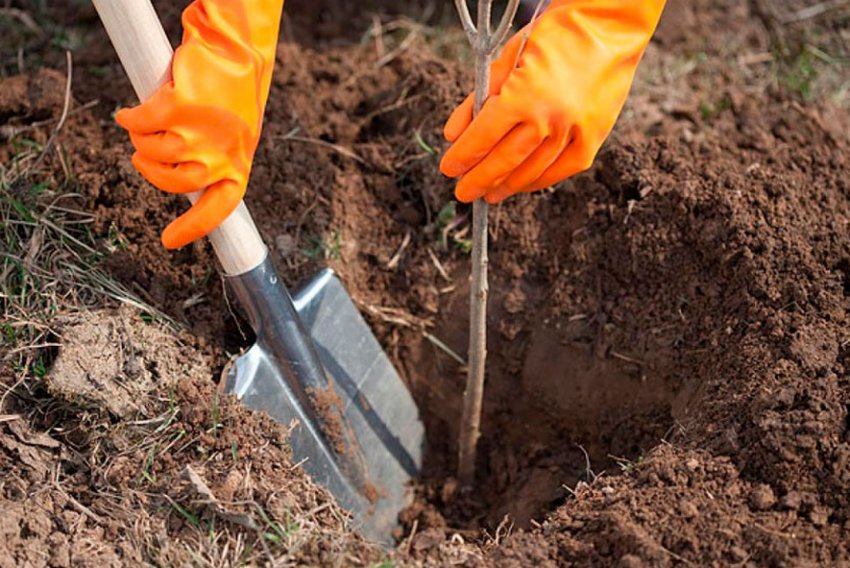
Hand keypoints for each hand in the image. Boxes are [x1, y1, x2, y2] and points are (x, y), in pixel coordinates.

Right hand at [116, 0, 283, 248]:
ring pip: (152, 151)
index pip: (216, 211)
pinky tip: (130, 112)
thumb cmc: (232, 95)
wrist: (235, 51)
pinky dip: (131, 118)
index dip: (192, 229)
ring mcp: (200, 135)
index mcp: (238, 168)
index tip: (169, 242)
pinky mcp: (179, 109)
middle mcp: (221, 158)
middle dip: (151, 170)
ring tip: (149, 121)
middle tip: (145, 154)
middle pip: (172, 183)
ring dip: (142, 138)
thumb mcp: (233, 137)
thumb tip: (183, 183)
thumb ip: (213, 161)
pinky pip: (140, 123)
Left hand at [441, 0, 665, 203]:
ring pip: (532, 170)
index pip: (482, 138)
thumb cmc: (553, 36)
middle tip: (464, 192)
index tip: (449, 169)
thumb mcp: (507, 58)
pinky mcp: (594, 137)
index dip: (462, 157)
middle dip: (479, 180)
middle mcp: (549, 118)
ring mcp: (574, 131)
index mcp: (522, 96)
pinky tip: (522, 185)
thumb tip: (453, 135)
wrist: (608, 26)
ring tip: (490, 193)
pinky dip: (539, 180)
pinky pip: (562, 169)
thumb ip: (478, 99)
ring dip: (507, 185)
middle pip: (505, 161)